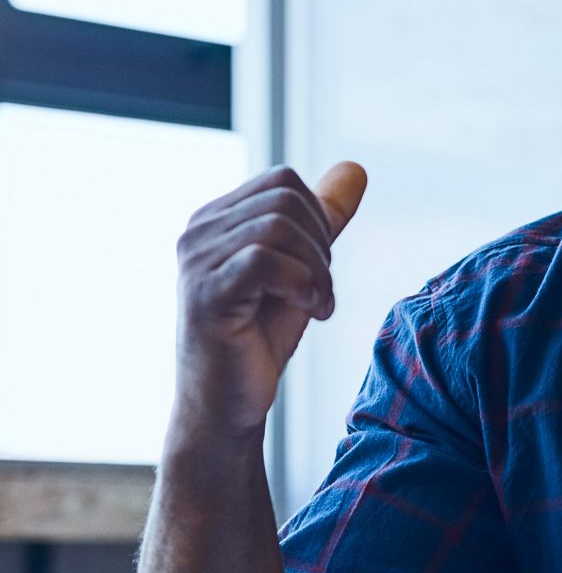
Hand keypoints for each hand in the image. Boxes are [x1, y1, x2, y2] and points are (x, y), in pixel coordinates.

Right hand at [172, 162, 366, 434]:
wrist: (228, 404)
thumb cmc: (261, 336)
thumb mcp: (303, 266)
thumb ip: (323, 218)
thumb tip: (355, 168)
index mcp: (216, 219)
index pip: (284, 181)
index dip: (319, 220)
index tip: (318, 267)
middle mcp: (197, 232)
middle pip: (286, 199)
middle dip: (320, 245)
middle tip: (319, 290)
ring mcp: (195, 262)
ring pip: (279, 228)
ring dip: (317, 270)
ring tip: (316, 305)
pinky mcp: (205, 294)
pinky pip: (264, 260)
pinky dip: (303, 284)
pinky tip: (310, 311)